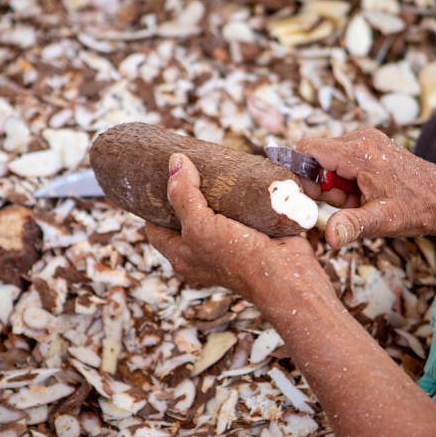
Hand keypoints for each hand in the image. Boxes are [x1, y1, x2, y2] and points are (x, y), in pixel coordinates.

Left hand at [145, 154, 319, 299]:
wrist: (285, 274)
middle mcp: (202, 251)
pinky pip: (239, 211)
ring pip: (214, 212)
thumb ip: (183, 195)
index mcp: (182, 255)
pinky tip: (239, 176)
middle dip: (184, 193)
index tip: (153, 180)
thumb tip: (175, 162)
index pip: (155, 228)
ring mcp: (228, 244)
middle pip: (184, 217)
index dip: (150, 206)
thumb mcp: (199, 226)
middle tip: (185, 165)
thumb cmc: (237, 258)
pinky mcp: (252, 235)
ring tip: (212, 164)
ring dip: (215, 191)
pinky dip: (239, 195)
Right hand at [297, 128, 435, 248]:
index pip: (307, 149)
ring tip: (361, 201)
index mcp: (359, 151)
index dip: (301, 174)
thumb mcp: (384, 221)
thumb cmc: (419, 208)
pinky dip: (347, 181)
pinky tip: (365, 194)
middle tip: (349, 204)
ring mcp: (367, 140)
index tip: (314, 198)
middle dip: (323, 185)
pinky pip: (343, 161)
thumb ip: (353, 225)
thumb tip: (330, 237)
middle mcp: (361, 138)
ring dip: (336, 185)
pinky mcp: (371, 146)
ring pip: (329, 161)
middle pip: (317, 157)